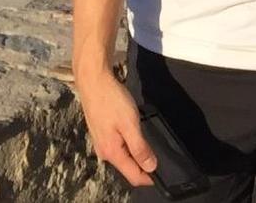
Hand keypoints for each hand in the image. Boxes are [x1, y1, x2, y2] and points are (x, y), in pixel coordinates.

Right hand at [78, 66, 158, 187]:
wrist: (92, 79)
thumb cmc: (111, 99)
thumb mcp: (130, 124)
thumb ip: (140, 148)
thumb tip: (150, 167)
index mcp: (112, 153)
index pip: (133, 176)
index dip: (149, 177)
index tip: (163, 172)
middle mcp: (104, 152)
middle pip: (128, 167)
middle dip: (142, 163)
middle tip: (155, 149)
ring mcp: (100, 142)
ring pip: (122, 155)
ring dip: (134, 151)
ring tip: (144, 135)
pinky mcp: (99, 131)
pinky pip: (117, 145)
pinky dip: (127, 141)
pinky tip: (131, 128)